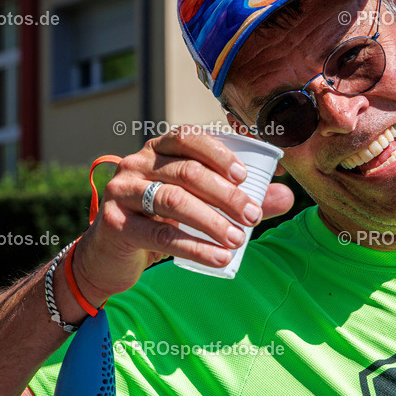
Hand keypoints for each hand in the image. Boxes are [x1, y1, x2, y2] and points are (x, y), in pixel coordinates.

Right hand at [71, 126, 294, 302]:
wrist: (109, 255)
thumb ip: (239, 199)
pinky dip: (195, 247)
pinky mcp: (115, 224)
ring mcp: (122, 192)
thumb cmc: (160, 221)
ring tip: (239, 239)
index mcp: (158, 150)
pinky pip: (161, 235)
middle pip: (186, 172)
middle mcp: (136, 163)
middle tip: (252, 216)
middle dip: (225, 194)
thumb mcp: (198, 206)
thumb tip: (285, 196)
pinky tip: (220, 258)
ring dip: (213, 221)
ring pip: (174, 200)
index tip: (246, 176)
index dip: (219, 153)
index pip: (188, 137)